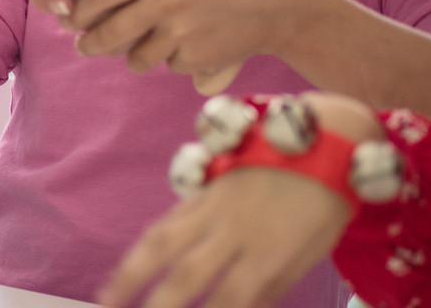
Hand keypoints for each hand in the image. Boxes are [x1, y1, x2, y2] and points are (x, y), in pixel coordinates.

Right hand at [30, 0, 286, 17]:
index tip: (66, 7)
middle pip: (72, 1)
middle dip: (78, 20)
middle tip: (100, 32)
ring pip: (100, 23)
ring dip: (107, 36)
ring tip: (134, 37)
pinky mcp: (158, 8)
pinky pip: (135, 32)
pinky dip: (137, 42)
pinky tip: (155, 41)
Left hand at [66, 0, 322, 79]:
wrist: (278, 3)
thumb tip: (79, 7)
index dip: (79, 11)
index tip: (70, 19)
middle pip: (107, 32)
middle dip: (90, 43)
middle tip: (84, 45)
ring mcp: (181, 28)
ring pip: (134, 56)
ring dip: (135, 55)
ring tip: (152, 42)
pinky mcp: (196, 54)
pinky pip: (166, 66)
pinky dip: (173, 60)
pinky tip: (194, 43)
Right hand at [102, 93, 381, 307]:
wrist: (319, 140)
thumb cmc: (324, 203)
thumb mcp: (313, 251)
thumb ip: (274, 284)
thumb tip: (241, 307)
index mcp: (271, 248)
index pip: (232, 296)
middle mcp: (235, 228)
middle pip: (187, 271)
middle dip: (158, 303)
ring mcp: (211, 206)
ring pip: (162, 240)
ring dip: (130, 272)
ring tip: (106, 298)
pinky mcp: (199, 190)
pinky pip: (165, 221)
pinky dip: (142, 247)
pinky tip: (127, 265)